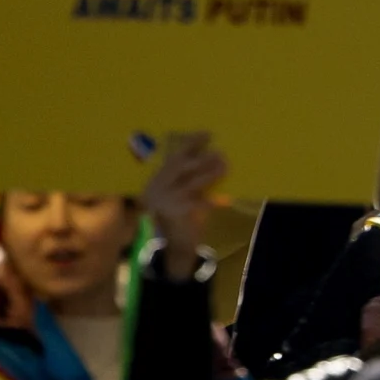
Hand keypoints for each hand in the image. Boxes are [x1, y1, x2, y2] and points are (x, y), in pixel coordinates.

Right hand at [142, 131, 228, 270]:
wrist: (176, 245)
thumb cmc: (183, 213)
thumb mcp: (185, 193)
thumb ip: (193, 177)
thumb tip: (216, 155)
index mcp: (156, 181)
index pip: (172, 158)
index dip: (189, 144)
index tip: (207, 134)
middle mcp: (155, 189)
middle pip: (177, 167)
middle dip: (199, 158)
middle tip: (220, 152)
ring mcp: (163, 202)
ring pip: (189, 183)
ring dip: (209, 174)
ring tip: (225, 167)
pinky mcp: (174, 214)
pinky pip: (197, 203)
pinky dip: (212, 200)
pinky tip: (225, 199)